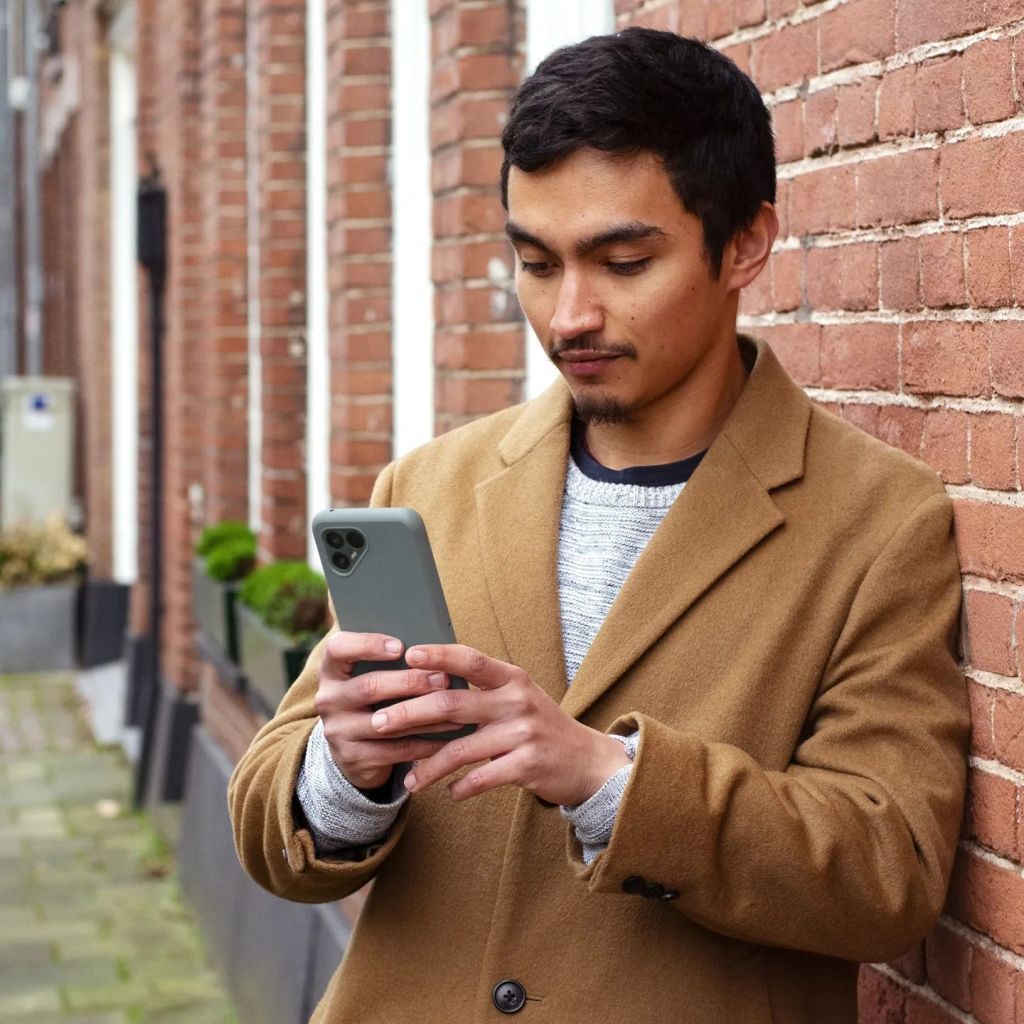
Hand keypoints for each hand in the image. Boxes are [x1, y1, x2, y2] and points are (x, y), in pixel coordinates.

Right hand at [313, 631, 460, 790]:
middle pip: (368, 687)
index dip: (367, 645)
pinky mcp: (354, 758)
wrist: (354, 750)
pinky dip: (426, 743)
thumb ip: (390, 661)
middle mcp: (328, 699)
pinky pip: (396, 750)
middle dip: (410, 682)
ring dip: (424, 714)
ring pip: (386, 721)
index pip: (338, 649)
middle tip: (442, 678)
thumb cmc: (374, 698)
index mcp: (332, 670)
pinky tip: (449, 738)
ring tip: (453, 707)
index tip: (400, 646)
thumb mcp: (370, 675)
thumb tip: (434, 647)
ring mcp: (338, 731)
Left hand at [368, 644, 631, 805]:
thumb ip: (483, 691)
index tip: (406, 655)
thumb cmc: (541, 727)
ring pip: (460, 748)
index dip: (437, 655)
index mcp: (512, 678)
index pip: (470, 658)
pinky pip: (482, 777)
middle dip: (409, 713)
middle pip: (451, 703)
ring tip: (409, 780)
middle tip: (377, 722)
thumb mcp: (518, 698)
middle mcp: (516, 700)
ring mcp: (523, 733)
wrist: (588, 761)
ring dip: (428, 765)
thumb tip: (428, 683)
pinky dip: (460, 787)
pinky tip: (447, 793)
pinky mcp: (527, 765)